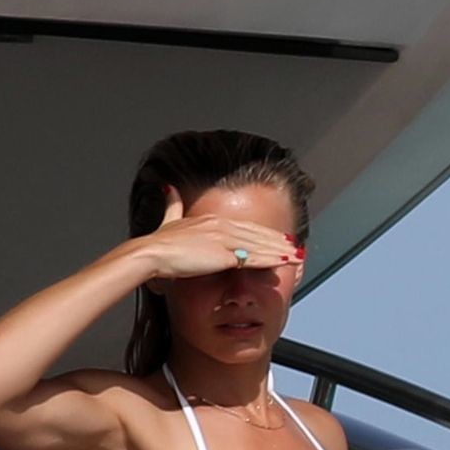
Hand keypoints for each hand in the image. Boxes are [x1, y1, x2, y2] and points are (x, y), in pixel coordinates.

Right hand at [143, 193, 303, 281]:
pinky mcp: (225, 254)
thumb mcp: (167, 220)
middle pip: (257, 234)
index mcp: (211, 221)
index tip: (277, 238)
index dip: (263, 233)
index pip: (245, 227)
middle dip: (279, 241)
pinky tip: (287, 262)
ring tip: (299, 255)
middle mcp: (222, 226)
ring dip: (282, 251)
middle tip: (296, 246)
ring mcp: (225, 239)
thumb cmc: (157, 244)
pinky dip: (273, 259)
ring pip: (261, 245)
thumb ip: (172, 205)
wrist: (150, 254)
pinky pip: (255, 257)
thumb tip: (168, 187)